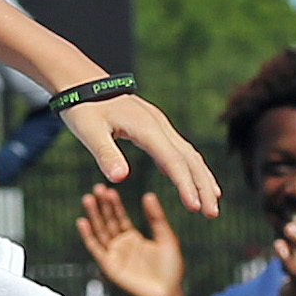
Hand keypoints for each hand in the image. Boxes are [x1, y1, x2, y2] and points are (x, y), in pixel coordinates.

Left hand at [60, 96, 218, 217]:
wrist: (82, 81)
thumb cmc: (83, 107)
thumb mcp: (89, 132)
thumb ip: (106, 154)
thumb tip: (120, 178)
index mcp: (146, 127)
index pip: (173, 161)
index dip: (185, 185)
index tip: (195, 208)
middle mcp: (159, 125)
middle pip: (189, 159)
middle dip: (203, 186)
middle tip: (213, 214)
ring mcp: (159, 126)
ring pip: (188, 154)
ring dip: (201, 179)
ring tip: (212, 202)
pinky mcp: (154, 128)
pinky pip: (178, 150)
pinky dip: (189, 169)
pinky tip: (191, 183)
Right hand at [76, 185, 184, 295]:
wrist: (166, 295)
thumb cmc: (169, 270)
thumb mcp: (165, 238)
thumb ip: (156, 218)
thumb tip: (148, 195)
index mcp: (132, 238)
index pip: (119, 217)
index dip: (114, 204)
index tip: (108, 188)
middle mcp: (120, 246)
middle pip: (108, 222)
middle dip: (101, 206)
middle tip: (96, 188)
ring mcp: (113, 255)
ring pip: (100, 232)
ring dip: (93, 216)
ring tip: (88, 199)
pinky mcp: (108, 266)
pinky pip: (96, 249)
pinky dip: (88, 236)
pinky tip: (82, 222)